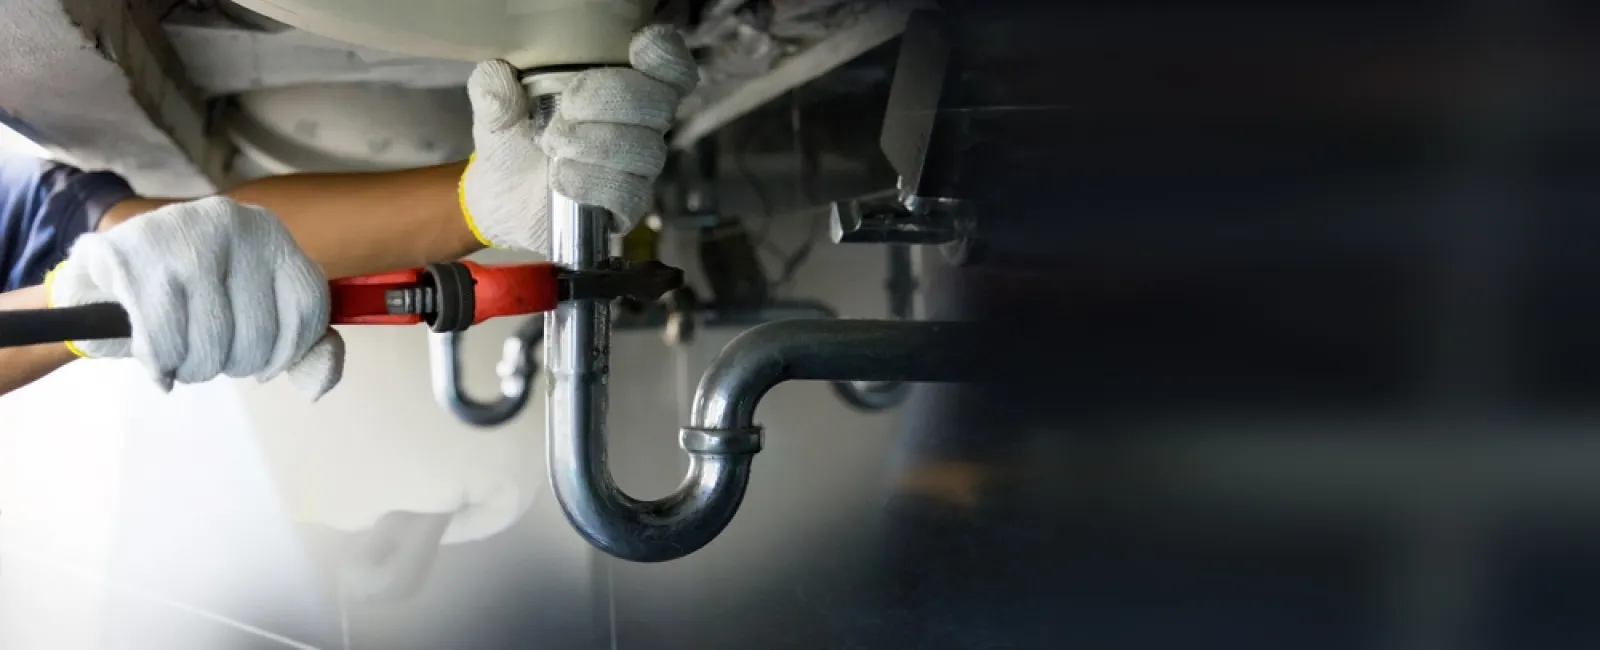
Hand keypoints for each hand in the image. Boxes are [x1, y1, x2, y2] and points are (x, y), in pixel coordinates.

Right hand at [46, 196, 344, 398]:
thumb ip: (303, 348)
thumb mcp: (255, 311)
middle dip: (233, 363)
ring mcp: (183, 236)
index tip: (264, 362)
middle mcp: (233, 224)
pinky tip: (156, 357)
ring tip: (182, 352)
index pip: (308, 308)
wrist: (104, 273)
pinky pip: (165, 343)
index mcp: (270, 232)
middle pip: (259, 334)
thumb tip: (316, 387)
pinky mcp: (134, 258)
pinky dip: (161, 364)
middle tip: (209, 352)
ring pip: (212, 344)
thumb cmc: (190, 298)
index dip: (288, 352)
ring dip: (194, 368)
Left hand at [459, 24, 698, 253]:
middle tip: (565, 110)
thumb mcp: (495, 104)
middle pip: (660, 104)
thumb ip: (494, 85)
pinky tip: (562, 179)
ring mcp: (638, 167)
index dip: (665, 57)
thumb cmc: (514, 139)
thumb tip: (500, 80)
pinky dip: (593, 183)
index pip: (671, 70)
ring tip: (553, 146)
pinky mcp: (629, 205)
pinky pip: (631, 193)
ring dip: (595, 144)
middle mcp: (641, 124)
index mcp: (623, 85)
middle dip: (610, 100)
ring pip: (645, 150)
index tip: (636, 49)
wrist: (500, 195)